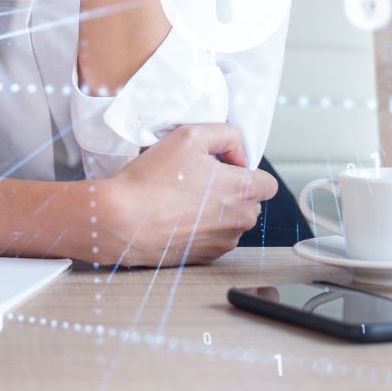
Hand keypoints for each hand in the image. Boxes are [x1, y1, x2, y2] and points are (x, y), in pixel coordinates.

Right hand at [93, 123, 277, 265]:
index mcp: (242, 189)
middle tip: (197, 180)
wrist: (123, 220)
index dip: (245, 170)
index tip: (221, 166)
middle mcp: (240, 219)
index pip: (268, 182)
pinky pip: (216, 237)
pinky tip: (178, 216)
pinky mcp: (208, 256)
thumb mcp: (188, 135)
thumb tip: (237, 150)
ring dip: (218, 210)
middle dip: (232, 190)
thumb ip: (224, 134)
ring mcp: (225, 241)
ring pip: (233, 220)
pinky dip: (204, 227)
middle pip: (251, 201)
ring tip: (183, 199)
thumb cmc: (152, 180)